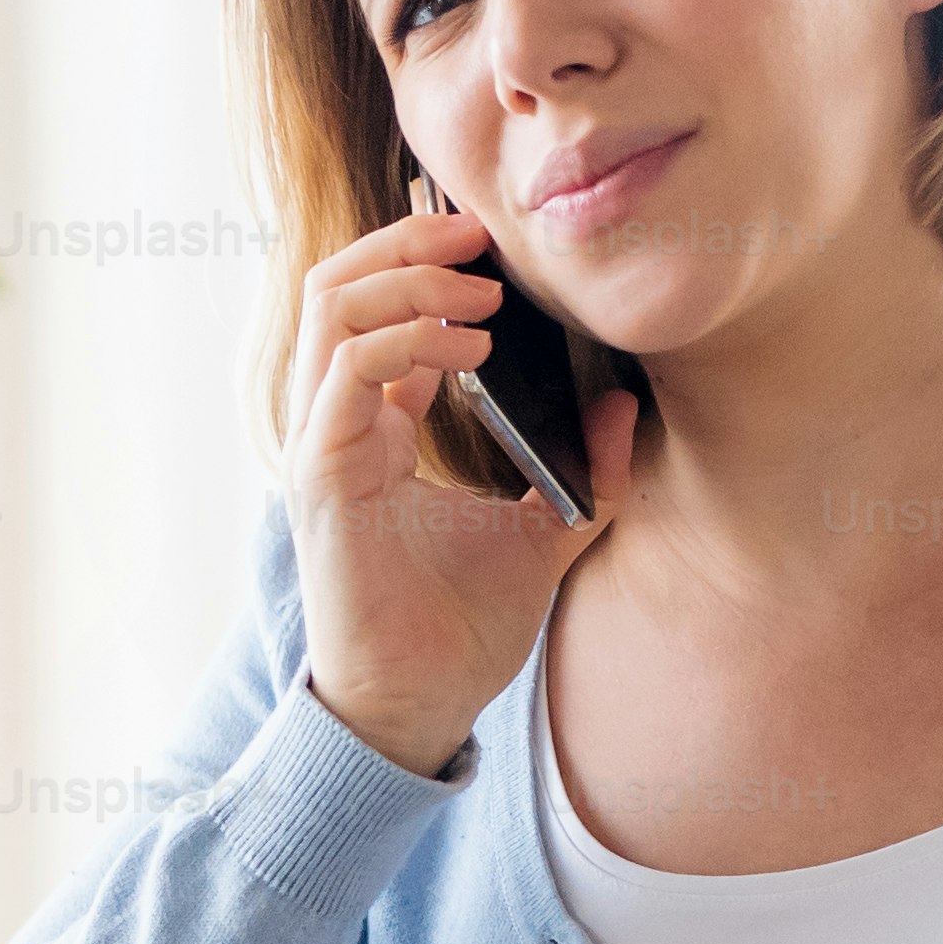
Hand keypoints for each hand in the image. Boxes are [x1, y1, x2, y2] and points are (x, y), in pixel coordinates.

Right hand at [285, 202, 642, 777]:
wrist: (422, 704)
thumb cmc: (462, 629)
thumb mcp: (546, 532)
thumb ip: (588, 471)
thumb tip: (621, 404)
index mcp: (374, 427)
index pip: (373, 308)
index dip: (427, 260)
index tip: (499, 251)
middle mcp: (337, 424)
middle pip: (339, 284)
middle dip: (411, 241)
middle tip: (485, 240)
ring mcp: (321, 443)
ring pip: (332, 305)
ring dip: (411, 276)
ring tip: (484, 294)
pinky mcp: (323, 473)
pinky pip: (349, 368)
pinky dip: (410, 336)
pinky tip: (472, 350)